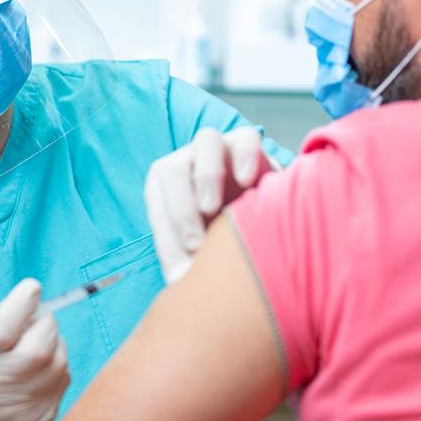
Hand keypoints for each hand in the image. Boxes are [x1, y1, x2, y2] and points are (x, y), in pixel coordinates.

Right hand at [0, 280, 69, 420]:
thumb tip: (20, 302)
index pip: (3, 328)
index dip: (22, 302)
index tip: (31, 288)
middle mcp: (1, 384)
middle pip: (42, 338)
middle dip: (41, 319)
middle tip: (28, 322)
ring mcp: (28, 401)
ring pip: (59, 353)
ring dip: (50, 340)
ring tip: (28, 346)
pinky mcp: (47, 412)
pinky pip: (64, 372)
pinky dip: (54, 362)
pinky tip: (34, 369)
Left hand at [145, 127, 274, 283]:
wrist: (263, 218)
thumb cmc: (222, 238)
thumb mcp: (202, 251)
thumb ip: (187, 261)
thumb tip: (181, 283)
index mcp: (166, 187)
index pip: (157, 203)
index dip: (166, 234)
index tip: (185, 265)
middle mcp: (187, 162)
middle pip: (171, 170)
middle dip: (180, 209)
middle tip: (195, 244)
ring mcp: (217, 148)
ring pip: (205, 142)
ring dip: (206, 176)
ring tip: (215, 210)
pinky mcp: (248, 143)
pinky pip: (245, 138)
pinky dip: (245, 155)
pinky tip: (249, 182)